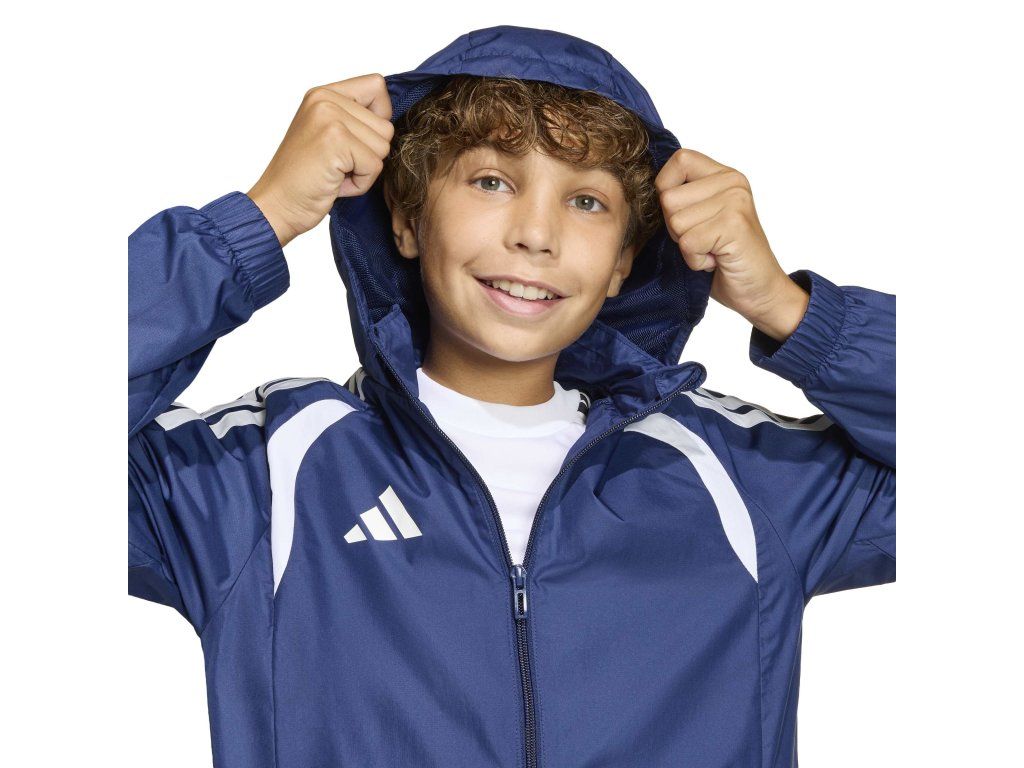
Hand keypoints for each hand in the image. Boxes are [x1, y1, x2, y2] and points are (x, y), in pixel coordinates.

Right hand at [247, 74, 394, 247]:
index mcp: (323, 94)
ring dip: (365, 170)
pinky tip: (334, 183)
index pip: (377, 86)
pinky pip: (374, 166)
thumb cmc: (304, 178)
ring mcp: (329, 117)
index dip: (379, 117)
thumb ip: (355, 119)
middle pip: (386, 126)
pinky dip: (360, 183)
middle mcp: (325, 99)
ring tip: (335, 173)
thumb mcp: (327, 135)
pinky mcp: (335, 140)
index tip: (356, 140)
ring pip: (383, 146)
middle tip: (337, 164)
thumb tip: (391, 121)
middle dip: (370, 154)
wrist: (277, 205)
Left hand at [656, 148, 808, 341]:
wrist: (759, 290)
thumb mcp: (702, 218)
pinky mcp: (733, 225)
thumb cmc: (725, 257)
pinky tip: (716, 261)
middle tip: (704, 239)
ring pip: (676, 222)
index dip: (667, 188)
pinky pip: (688, 243)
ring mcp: (735, 202)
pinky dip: (696, 260)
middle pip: (669, 198)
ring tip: (712, 249)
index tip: (684, 214)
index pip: (680, 160)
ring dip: (687, 246)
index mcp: (724, 175)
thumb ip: (683, 197)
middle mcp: (732, 182)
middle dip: (676, 228)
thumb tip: (644, 189)